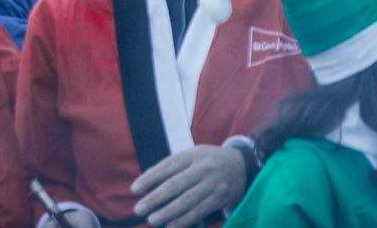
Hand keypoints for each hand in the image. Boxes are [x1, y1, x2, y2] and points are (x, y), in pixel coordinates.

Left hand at [130, 144, 246, 226]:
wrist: (241, 165)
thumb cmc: (209, 161)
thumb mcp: (193, 155)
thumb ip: (173, 166)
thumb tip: (147, 180)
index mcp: (192, 155)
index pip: (166, 166)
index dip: (149, 178)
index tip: (134, 189)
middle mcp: (202, 168)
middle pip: (174, 185)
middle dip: (154, 198)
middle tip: (139, 208)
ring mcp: (212, 184)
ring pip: (186, 200)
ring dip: (167, 212)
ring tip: (151, 219)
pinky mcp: (220, 198)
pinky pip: (199, 211)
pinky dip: (184, 219)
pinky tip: (171, 225)